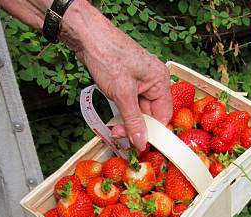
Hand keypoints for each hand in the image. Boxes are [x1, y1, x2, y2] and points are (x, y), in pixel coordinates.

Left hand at [62, 2, 172, 150]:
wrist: (87, 36)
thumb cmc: (108, 56)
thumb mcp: (122, 93)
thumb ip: (133, 121)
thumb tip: (142, 143)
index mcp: (160, 81)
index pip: (163, 115)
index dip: (153, 132)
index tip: (140, 145)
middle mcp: (154, 82)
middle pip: (151, 115)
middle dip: (136, 127)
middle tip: (121, 135)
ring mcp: (140, 83)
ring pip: (139, 112)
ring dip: (128, 123)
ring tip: (115, 129)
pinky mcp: (127, 84)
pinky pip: (130, 106)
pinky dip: (123, 115)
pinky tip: (115, 122)